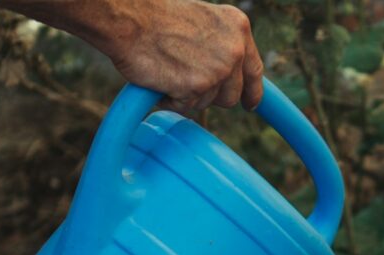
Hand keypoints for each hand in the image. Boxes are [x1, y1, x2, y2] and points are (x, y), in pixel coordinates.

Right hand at [99, 0, 264, 111]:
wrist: (129, 18)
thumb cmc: (156, 18)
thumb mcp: (203, 22)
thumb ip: (221, 45)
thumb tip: (229, 73)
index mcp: (238, 28)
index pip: (254, 70)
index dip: (252, 92)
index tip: (250, 105)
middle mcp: (235, 50)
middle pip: (232, 95)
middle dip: (211, 95)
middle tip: (186, 80)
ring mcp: (219, 70)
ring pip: (209, 103)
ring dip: (189, 95)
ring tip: (169, 70)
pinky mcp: (199, 87)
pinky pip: (188, 107)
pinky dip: (172, 100)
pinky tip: (161, 78)